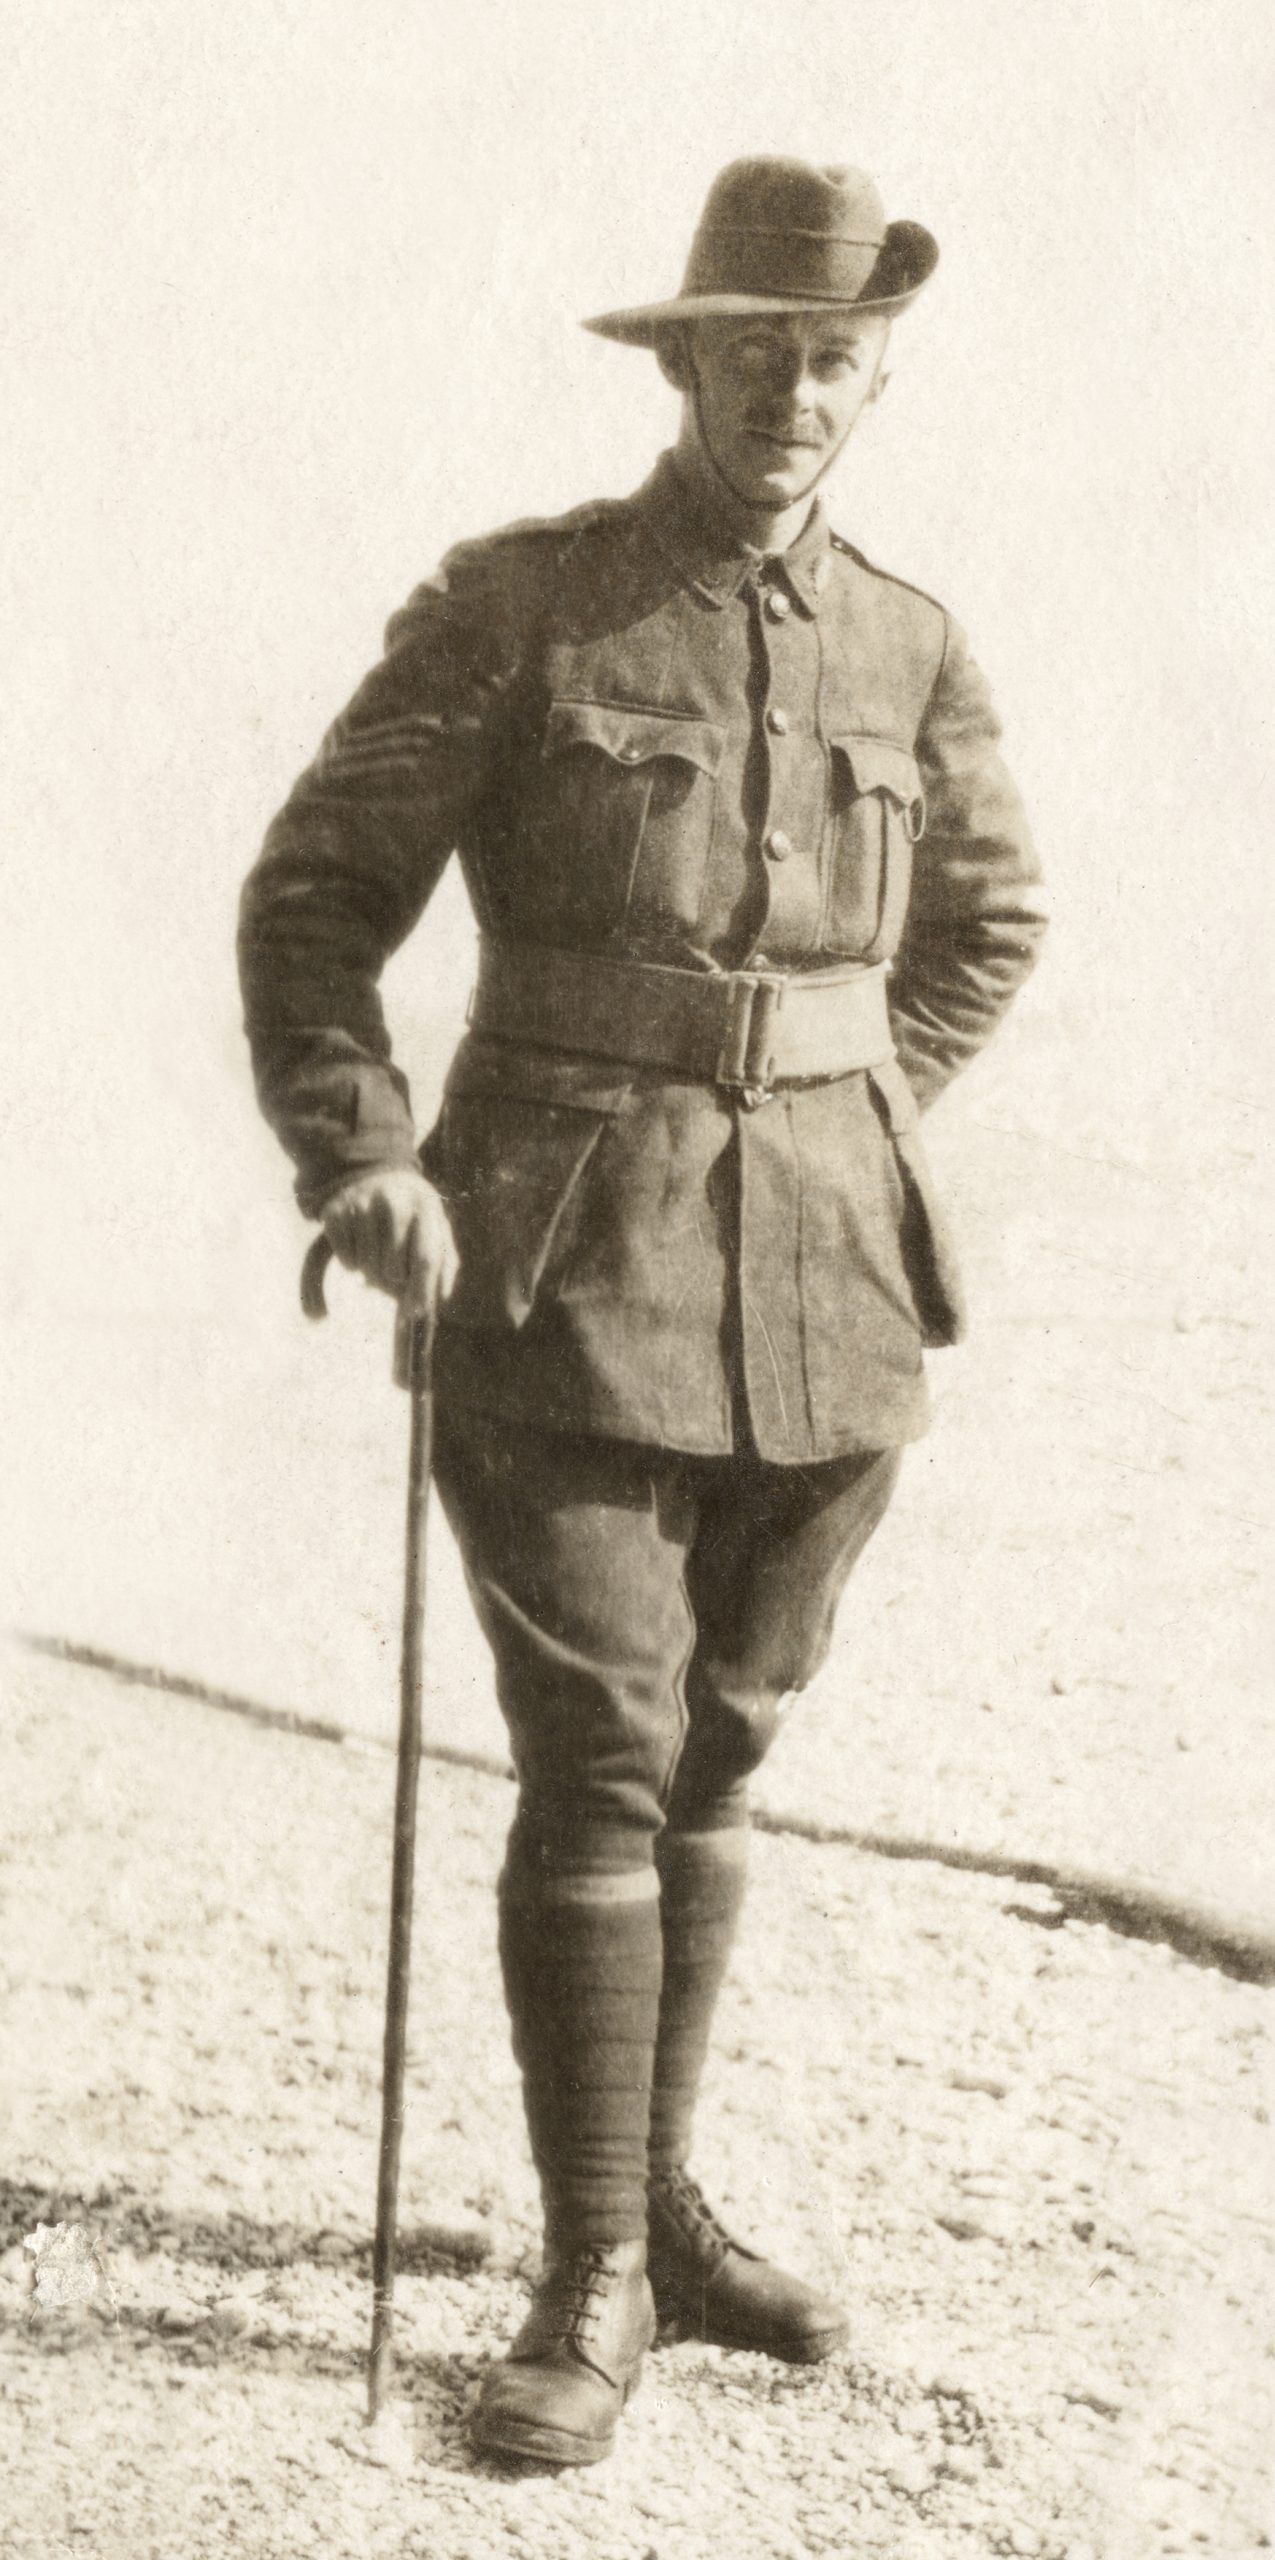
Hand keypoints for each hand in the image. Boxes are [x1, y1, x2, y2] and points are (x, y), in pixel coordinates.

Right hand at [320, 1167, 456, 1310]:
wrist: (373, 1172)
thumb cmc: (412, 1211)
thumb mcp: (435, 1225)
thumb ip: (445, 1260)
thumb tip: (442, 1295)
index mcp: (425, 1205)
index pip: (425, 1258)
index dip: (422, 1290)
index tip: (417, 1312)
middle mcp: (393, 1201)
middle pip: (394, 1269)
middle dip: (396, 1281)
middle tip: (395, 1271)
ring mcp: (362, 1204)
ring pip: (368, 1268)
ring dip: (374, 1272)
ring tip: (378, 1251)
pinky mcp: (335, 1212)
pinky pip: (346, 1261)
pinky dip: (353, 1263)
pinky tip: (360, 1243)